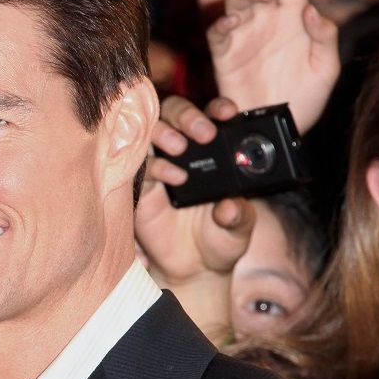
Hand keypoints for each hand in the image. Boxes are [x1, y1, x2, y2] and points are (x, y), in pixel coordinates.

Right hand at [139, 96, 255, 343]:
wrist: (194, 270)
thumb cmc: (219, 241)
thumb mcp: (240, 229)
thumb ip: (240, 217)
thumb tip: (231, 206)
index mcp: (212, 151)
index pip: (211, 116)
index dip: (218, 108)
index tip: (227, 113)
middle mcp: (183, 151)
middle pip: (175, 112)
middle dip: (188, 115)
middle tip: (204, 133)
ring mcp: (159, 165)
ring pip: (151, 130)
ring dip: (165, 132)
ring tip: (180, 148)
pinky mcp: (142, 186)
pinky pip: (139, 164)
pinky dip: (155, 164)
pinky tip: (174, 178)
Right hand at [208, 0, 338, 132]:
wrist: (279, 127)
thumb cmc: (305, 97)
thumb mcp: (325, 68)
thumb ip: (324, 37)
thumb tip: (313, 11)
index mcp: (293, 15)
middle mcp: (267, 19)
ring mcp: (244, 34)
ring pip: (238, 0)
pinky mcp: (225, 53)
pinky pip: (218, 34)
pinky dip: (221, 25)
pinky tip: (230, 22)